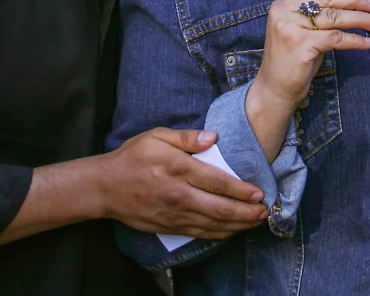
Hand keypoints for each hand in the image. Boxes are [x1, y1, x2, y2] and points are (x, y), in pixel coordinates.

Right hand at [101, 127, 268, 238]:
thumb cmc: (132, 157)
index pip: (217, 182)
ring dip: (237, 225)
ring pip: (212, 225)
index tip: (259, 192)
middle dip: (246, 212)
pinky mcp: (168, 227)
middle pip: (219, 209)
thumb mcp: (157, 136)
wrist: (104, 187)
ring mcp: (173, 214)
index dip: (242, 190)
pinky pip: (199, 233)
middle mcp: (178, 195)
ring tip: (255, 222)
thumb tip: (213, 137)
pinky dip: (219, 234)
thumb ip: (187, 137)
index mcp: (178, 169)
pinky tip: (231, 231)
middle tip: (265, 211)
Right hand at [250, 0, 369, 112]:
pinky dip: (355, 40)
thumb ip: (317, 14)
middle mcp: (284, 11)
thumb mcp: (300, 29)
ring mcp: (291, 27)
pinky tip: (368, 43)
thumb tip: (353, 2)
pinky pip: (336, 38)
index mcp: (283, 3)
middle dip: (356, 0)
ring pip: (335, 17)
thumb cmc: (292, 58)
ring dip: (361, 19)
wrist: (275, 87)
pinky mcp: (301, 45)